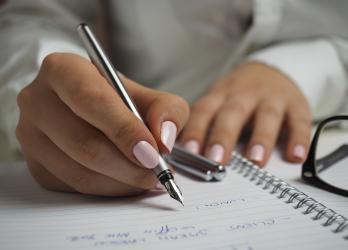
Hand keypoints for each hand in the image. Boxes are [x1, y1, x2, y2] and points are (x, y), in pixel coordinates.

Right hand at [16, 53, 188, 195]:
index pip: (91, 100)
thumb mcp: (152, 96)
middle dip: (128, 165)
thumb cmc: (123, 101)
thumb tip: (163, 140)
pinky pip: (74, 186)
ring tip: (148, 178)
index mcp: (63, 70)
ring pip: (79, 171)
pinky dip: (108, 189)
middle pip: (84, 142)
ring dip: (121, 181)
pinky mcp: (36, 164)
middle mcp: (38, 100)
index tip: (152, 152)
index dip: (124, 129)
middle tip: (157, 172)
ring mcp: (31, 135)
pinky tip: (127, 181)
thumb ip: (167, 111)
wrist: (97, 111)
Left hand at [180, 62, 310, 165]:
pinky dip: (299, 138)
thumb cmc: (238, 95)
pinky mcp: (296, 104)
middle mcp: (244, 94)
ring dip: (261, 138)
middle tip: (217, 160)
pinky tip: (296, 156)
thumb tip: (184, 157)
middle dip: (224, 136)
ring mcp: (271, 98)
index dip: (196, 130)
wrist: (271, 71)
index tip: (189, 152)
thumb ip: (205, 125)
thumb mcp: (218, 102)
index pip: (204, 111)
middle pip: (232, 113)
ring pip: (266, 116)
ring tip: (255, 160)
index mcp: (220, 95)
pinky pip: (299, 120)